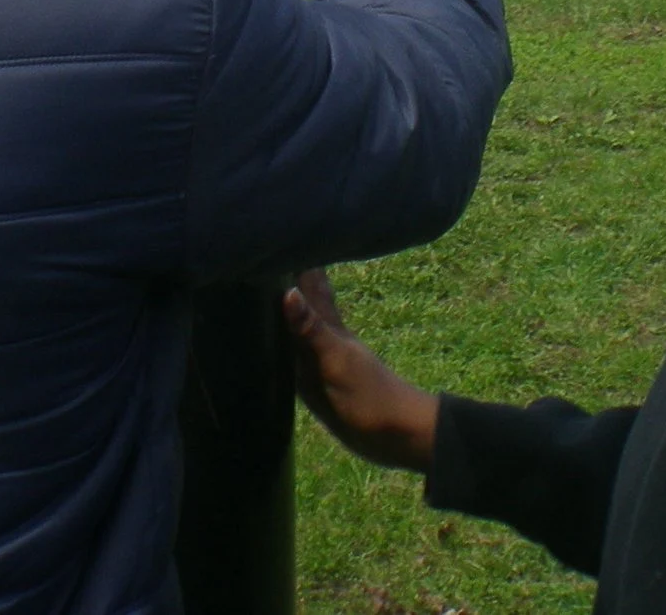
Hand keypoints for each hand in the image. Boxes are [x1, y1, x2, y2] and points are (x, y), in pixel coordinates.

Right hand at [281, 268, 438, 472]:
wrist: (398, 436)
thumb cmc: (370, 398)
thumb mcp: (337, 362)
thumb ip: (311, 330)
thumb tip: (286, 292)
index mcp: (330, 327)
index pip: (310, 281)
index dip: (296, 255)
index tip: (280, 229)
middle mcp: (324, 336)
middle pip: (305, 296)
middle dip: (288, 272)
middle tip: (268, 248)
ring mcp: (321, 358)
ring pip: (299, 321)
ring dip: (286, 302)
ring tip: (268, 282)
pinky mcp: (316, 382)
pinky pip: (295, 351)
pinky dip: (285, 338)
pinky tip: (277, 337)